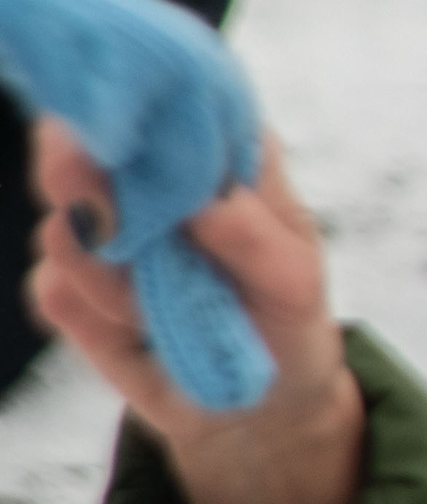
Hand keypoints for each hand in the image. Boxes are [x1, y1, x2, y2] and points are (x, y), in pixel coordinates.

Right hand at [23, 118, 361, 503]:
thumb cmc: (288, 320)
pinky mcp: (73, 287)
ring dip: (110, 275)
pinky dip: (94, 316)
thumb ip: (252, 238)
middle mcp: (154, 181)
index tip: (125, 126)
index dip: (143, 100)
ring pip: (64, 226)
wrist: (254, 406)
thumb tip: (205, 201)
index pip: (173, 98)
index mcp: (220, 155)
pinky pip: (54, 289)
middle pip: (89, 143)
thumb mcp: (295, 281)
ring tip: (162, 310)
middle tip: (109, 220)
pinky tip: (138, 330)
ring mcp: (108, 230)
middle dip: (83, 175)